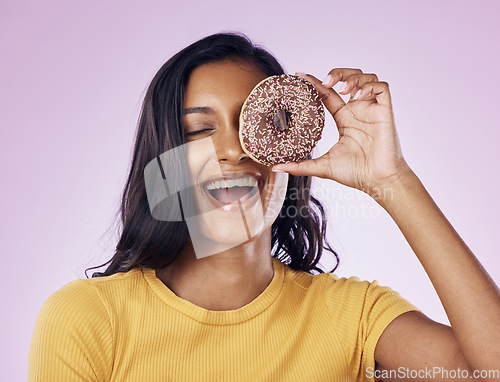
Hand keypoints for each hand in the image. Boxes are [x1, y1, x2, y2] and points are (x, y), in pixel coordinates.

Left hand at [272, 69, 411, 197]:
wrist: (377, 181)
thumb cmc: (355, 174)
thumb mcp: (322, 166)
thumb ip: (299, 165)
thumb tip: (275, 167)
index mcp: (344, 119)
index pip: (328, 94)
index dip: (315, 83)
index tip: (299, 76)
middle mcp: (357, 111)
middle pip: (348, 79)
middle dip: (337, 73)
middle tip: (326, 82)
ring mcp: (371, 110)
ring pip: (365, 78)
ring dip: (352, 77)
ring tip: (343, 89)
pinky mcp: (385, 111)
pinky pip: (381, 87)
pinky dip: (368, 86)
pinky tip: (357, 97)